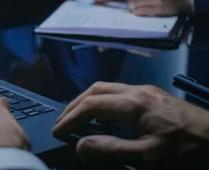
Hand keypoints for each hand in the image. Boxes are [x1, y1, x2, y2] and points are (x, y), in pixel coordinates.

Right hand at [53, 82, 208, 166]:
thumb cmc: (186, 148)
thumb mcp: (148, 156)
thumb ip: (111, 149)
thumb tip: (80, 145)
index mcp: (132, 103)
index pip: (90, 106)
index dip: (70, 118)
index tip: (58, 132)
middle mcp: (137, 91)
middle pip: (95, 90)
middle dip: (74, 105)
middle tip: (62, 123)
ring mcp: (147, 91)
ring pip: (107, 88)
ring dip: (87, 101)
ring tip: (77, 118)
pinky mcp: (155, 96)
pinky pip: (119, 92)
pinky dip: (103, 101)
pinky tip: (104, 116)